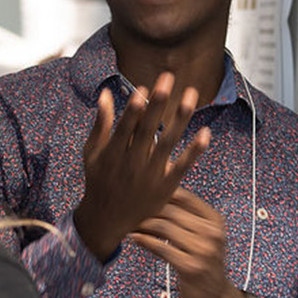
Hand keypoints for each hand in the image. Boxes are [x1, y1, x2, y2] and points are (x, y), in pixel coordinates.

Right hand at [72, 72, 209, 259]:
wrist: (107, 220)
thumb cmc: (98, 180)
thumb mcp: (92, 152)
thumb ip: (101, 123)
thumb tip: (105, 92)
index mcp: (113, 153)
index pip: (125, 126)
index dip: (134, 107)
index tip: (144, 87)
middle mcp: (133, 162)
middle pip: (148, 129)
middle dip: (158, 103)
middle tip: (169, 77)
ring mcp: (151, 175)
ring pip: (168, 142)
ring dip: (180, 118)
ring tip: (191, 95)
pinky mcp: (166, 186)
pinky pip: (183, 166)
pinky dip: (194, 151)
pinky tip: (205, 132)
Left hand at [132, 187, 241, 297]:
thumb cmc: (205, 265)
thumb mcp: (203, 238)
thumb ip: (185, 219)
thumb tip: (154, 198)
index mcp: (214, 221)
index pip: (184, 196)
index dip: (160, 191)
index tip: (141, 192)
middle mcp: (211, 233)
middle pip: (170, 210)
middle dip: (146, 209)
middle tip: (128, 209)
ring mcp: (203, 250)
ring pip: (163, 226)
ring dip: (142, 224)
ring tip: (129, 224)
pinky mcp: (191, 267)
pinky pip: (161, 247)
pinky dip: (144, 241)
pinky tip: (134, 238)